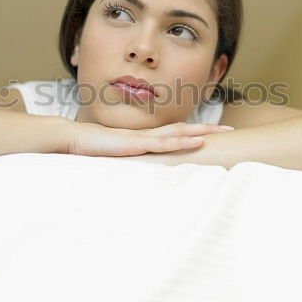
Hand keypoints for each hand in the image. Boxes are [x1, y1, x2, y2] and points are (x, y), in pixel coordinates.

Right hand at [64, 121, 233, 156]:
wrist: (72, 139)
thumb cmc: (89, 150)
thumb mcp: (113, 158)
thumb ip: (125, 161)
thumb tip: (135, 172)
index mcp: (142, 138)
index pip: (172, 133)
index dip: (191, 132)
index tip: (210, 134)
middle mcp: (146, 135)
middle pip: (182, 129)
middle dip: (206, 129)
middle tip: (229, 130)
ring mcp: (142, 138)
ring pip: (177, 133)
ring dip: (200, 132)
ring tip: (221, 132)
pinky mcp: (136, 145)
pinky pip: (163, 143)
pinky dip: (182, 142)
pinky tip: (197, 141)